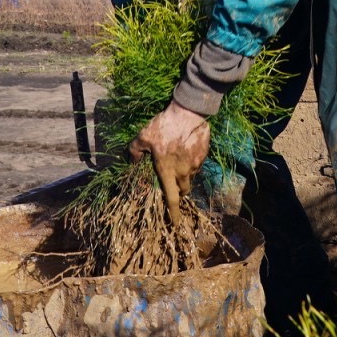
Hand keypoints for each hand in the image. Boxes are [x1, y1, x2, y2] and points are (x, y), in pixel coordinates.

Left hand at [129, 101, 210, 228]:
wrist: (188, 112)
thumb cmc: (164, 125)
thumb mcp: (143, 137)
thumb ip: (135, 152)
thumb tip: (133, 161)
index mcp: (167, 171)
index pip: (171, 199)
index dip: (173, 214)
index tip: (175, 224)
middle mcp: (183, 172)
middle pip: (183, 191)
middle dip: (178, 193)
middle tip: (173, 187)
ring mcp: (195, 164)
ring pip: (190, 178)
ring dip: (184, 177)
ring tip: (177, 165)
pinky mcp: (203, 155)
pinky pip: (197, 166)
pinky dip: (191, 164)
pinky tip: (185, 152)